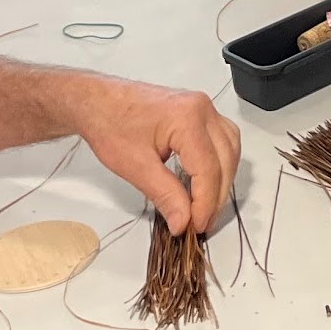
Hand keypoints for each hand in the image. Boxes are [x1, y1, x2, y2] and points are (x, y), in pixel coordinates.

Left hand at [72, 79, 241, 235]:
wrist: (100, 102)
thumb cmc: (112, 126)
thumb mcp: (135, 166)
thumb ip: (164, 195)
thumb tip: (183, 221)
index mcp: (188, 118)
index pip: (208, 168)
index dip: (205, 202)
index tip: (194, 227)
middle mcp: (204, 109)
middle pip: (226, 158)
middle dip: (217, 195)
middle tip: (202, 223)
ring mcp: (205, 108)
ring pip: (230, 148)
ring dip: (223, 179)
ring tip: (207, 207)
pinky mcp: (201, 112)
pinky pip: (224, 139)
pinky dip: (220, 163)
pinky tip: (209, 180)